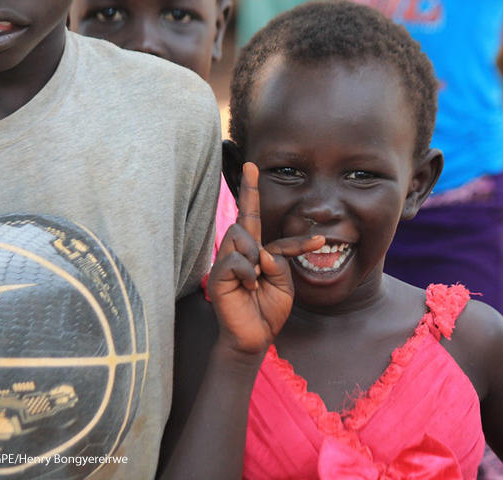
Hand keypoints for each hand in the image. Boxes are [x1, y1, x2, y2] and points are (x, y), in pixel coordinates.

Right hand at [208, 163, 324, 354]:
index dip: (252, 192)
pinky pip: (236, 259)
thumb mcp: (285, 285)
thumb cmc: (269, 311)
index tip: (252, 165)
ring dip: (256, 256)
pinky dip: (248, 273)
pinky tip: (248, 287)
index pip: (255, 218)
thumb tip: (260, 252)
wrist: (255, 337)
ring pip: (240, 234)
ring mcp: (227, 262)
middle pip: (245, 219)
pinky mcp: (218, 275)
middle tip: (267, 264)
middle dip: (253, 208)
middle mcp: (240, 252)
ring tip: (256, 279)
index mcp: (256, 251)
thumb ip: (279, 263)